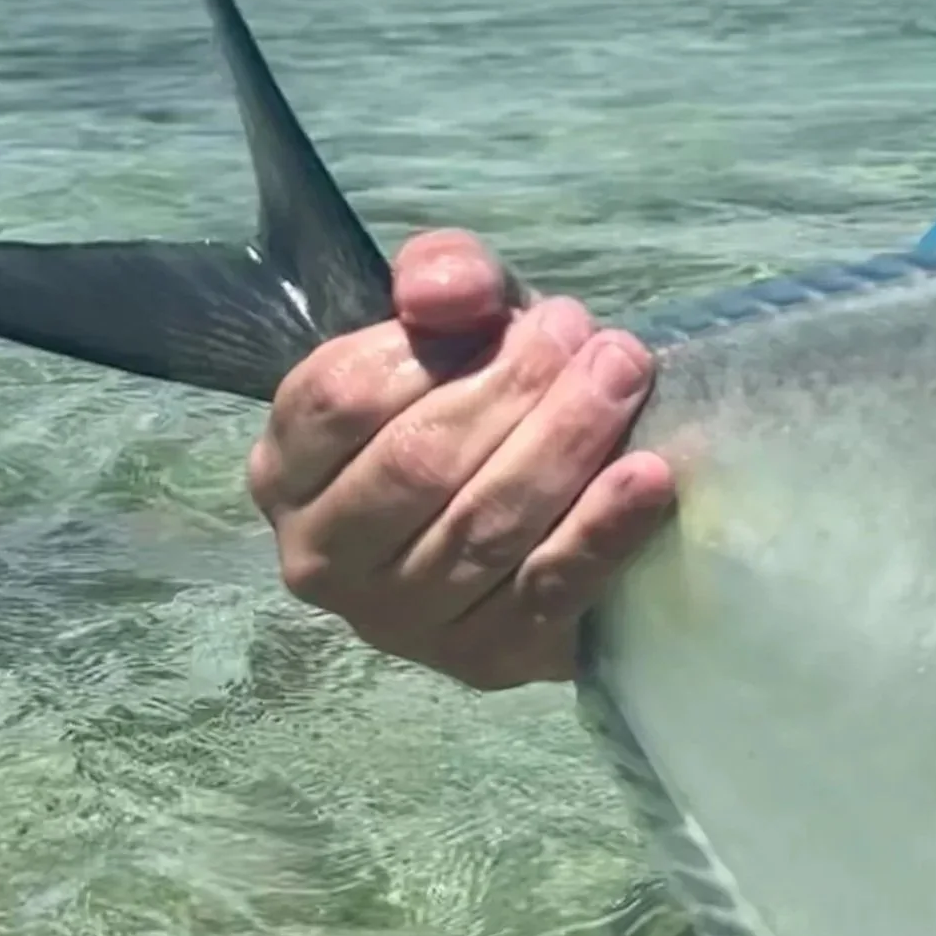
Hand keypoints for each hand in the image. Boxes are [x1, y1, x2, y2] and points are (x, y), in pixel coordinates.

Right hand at [247, 229, 676, 686]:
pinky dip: (600, 532)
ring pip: (483, 527)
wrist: (540, 510)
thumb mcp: (457, 320)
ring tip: (625, 380)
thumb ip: (441, 277)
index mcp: (288, 467)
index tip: (527, 314)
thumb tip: (443, 293)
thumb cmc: (480, 398)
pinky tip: (647, 478)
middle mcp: (323, 556)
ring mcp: (401, 622)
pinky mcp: (487, 658)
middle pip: (419, 464)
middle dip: (519, 393)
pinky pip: (545, 590)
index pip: (340, 399)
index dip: (433, 350)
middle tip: (600, 345)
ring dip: (565, 446)